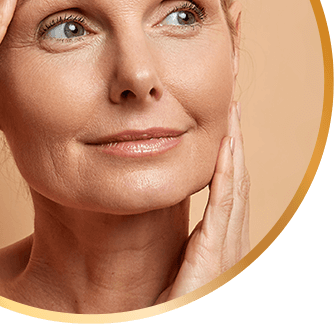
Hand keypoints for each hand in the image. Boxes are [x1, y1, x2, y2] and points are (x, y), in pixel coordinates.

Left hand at [157, 101, 249, 301]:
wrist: (166, 318)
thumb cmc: (170, 301)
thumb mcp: (180, 262)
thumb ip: (181, 236)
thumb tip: (165, 198)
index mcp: (221, 236)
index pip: (228, 182)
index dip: (230, 149)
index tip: (226, 118)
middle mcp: (231, 236)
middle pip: (237, 174)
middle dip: (236, 136)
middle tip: (233, 100)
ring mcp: (228, 246)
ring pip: (235, 182)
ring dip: (234, 144)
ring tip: (233, 110)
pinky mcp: (216, 255)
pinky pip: (224, 205)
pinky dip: (227, 173)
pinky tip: (226, 146)